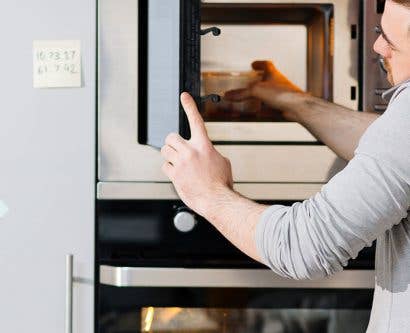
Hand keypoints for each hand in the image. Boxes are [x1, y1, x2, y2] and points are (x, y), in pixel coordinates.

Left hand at [161, 92, 233, 216]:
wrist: (217, 200)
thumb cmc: (221, 183)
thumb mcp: (222, 161)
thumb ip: (209, 152)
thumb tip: (203, 153)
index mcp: (204, 145)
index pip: (196, 120)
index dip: (189, 106)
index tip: (184, 96)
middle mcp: (191, 151)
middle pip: (171, 137)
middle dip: (173, 143)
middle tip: (178, 150)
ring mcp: (181, 163)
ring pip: (164, 151)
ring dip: (170, 156)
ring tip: (179, 164)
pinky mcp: (174, 174)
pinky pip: (164, 166)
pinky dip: (169, 170)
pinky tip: (179, 175)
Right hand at [225, 61, 305, 121]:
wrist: (297, 107)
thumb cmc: (283, 94)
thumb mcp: (256, 90)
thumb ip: (242, 93)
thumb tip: (229, 95)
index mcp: (273, 74)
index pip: (266, 64)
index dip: (259, 63)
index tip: (254, 64)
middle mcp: (279, 82)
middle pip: (269, 78)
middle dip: (260, 80)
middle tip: (252, 82)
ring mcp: (282, 94)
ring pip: (271, 93)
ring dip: (262, 95)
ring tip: (253, 99)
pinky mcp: (283, 105)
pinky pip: (272, 105)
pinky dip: (265, 108)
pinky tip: (260, 113)